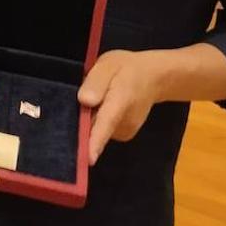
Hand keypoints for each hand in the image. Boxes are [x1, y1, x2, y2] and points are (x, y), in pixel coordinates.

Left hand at [78, 49, 161, 164]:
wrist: (154, 78)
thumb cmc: (127, 68)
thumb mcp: (108, 65)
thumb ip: (96, 82)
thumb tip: (84, 100)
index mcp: (120, 103)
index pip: (105, 125)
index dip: (95, 142)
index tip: (87, 160)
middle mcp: (124, 124)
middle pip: (93, 129)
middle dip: (77, 121)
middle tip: (72, 101)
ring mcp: (124, 132)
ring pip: (94, 129)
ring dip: (86, 118)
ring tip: (92, 98)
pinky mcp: (122, 135)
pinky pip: (100, 130)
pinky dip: (93, 121)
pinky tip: (97, 107)